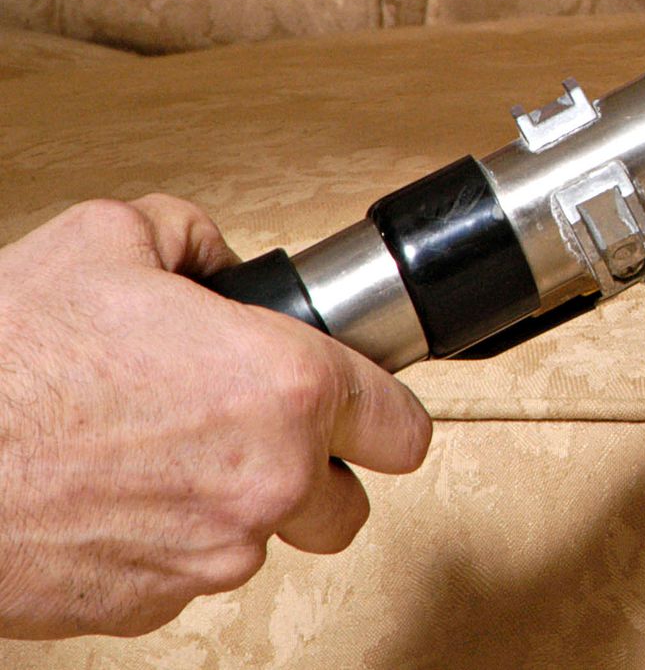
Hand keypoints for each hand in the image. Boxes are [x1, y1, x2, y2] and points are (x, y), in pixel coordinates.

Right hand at [0, 197, 431, 638]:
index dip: (385, 411)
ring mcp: (211, 556)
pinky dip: (170, 544)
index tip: (367, 406)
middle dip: (318, 471)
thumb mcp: (107, 239)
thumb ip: (191, 237)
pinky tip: (120, 495)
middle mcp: (267, 482)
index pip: (404, 428)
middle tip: (262, 433)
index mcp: (286, 387)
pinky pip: (190, 578)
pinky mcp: (150, 607)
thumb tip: (215, 256)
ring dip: (238, 508)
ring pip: (266, 544)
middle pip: (350, 505)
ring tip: (168, 455)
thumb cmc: (6, 363)